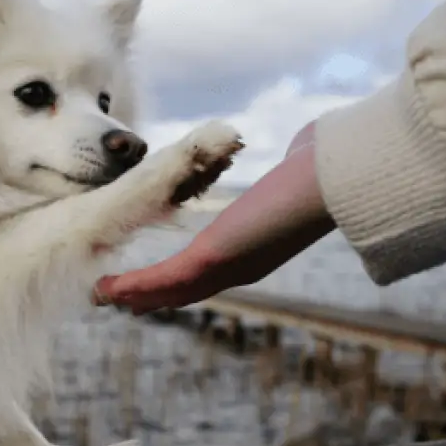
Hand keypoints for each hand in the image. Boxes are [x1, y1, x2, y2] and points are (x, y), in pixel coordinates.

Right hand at [92, 123, 334, 313]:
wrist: (342, 177)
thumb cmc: (328, 165)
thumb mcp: (303, 167)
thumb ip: (297, 162)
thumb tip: (305, 144)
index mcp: (257, 250)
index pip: (210, 271)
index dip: (178, 280)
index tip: (152, 283)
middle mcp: (243, 266)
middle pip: (186, 291)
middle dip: (150, 297)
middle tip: (116, 300)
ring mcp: (229, 267)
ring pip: (171, 290)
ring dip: (135, 296)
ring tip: (103, 297)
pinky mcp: (215, 257)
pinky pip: (166, 278)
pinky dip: (135, 287)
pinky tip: (109, 290)